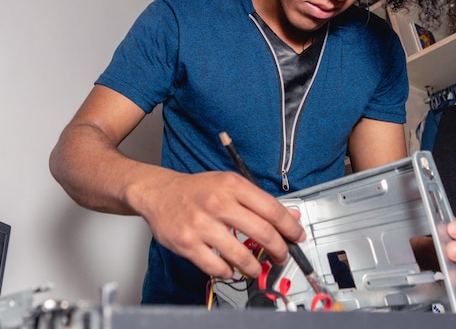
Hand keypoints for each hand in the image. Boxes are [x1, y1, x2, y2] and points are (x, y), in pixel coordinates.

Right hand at [134, 170, 305, 279]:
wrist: (158, 192)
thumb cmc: (195, 189)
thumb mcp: (228, 184)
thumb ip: (258, 200)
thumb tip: (290, 216)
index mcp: (231, 185)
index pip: (272, 209)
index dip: (290, 227)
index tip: (297, 236)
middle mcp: (217, 203)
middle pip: (262, 232)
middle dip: (278, 250)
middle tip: (281, 256)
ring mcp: (201, 224)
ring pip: (241, 255)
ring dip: (254, 266)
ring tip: (256, 267)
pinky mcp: (187, 243)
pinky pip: (217, 267)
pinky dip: (228, 271)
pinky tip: (230, 267)